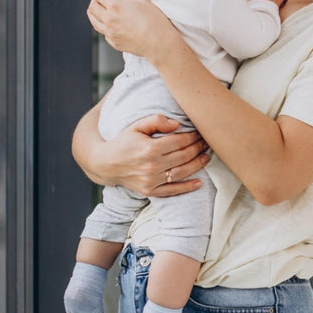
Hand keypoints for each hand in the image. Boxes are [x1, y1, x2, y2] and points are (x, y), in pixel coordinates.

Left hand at [87, 0, 177, 57]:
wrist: (160, 43)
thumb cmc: (155, 22)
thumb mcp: (143, 1)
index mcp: (115, 6)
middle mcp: (109, 19)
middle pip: (92, 6)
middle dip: (98, 0)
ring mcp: (109, 32)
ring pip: (93, 20)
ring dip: (96, 13)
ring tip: (105, 11)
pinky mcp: (113, 42)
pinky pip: (103, 32)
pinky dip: (105, 26)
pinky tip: (114, 24)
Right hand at [94, 114, 209, 196]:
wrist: (105, 164)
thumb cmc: (123, 142)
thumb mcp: (136, 126)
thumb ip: (156, 120)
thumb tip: (177, 124)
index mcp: (150, 148)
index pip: (180, 141)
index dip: (193, 136)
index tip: (200, 132)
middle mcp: (152, 166)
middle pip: (183, 156)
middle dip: (198, 148)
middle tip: (207, 142)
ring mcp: (151, 180)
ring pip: (181, 173)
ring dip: (197, 165)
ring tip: (206, 157)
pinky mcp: (150, 191)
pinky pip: (172, 191)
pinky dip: (187, 188)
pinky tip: (200, 183)